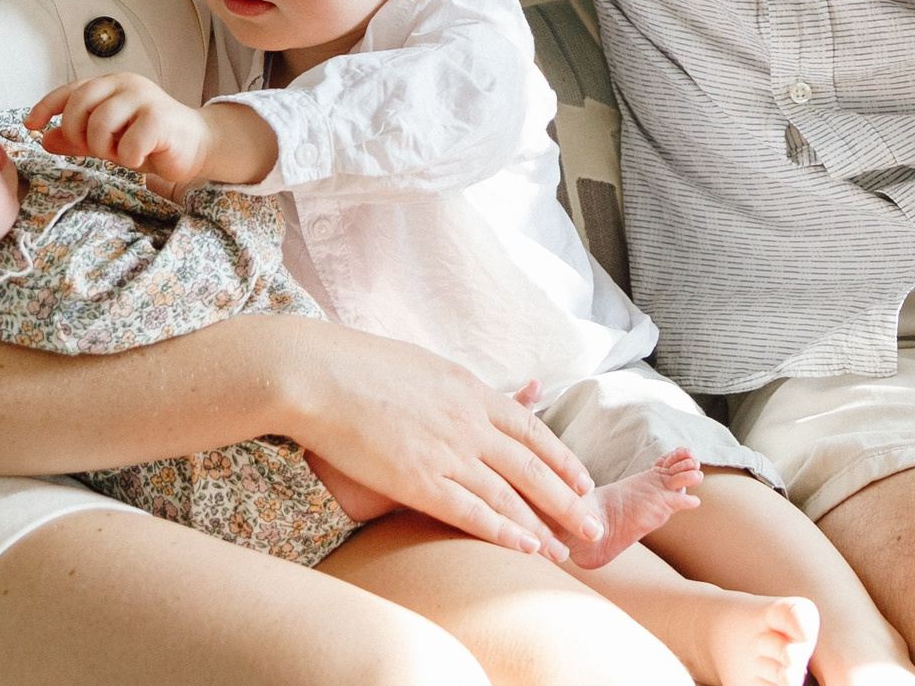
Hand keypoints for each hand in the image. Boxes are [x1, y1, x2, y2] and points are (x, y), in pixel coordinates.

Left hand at [29, 74, 213, 190]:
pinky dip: (128, 157)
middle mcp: (126, 85)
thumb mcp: (108, 139)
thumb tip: (45, 138)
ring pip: (100, 123)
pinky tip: (139, 157)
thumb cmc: (151, 140)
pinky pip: (127, 143)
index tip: (31, 124)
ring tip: (120, 153)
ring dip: (104, 147)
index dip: (47, 106)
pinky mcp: (160, 118)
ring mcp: (144, 99)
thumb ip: (79, 137)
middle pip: (81, 103)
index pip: (71, 90)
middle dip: (77, 133)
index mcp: (112, 84)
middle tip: (91, 148)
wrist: (196, 145)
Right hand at [281, 322, 603, 562]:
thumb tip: (470, 392)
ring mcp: (447, 452)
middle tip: (595, 526)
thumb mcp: (423, 364)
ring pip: (511, 495)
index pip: (532, 430)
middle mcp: (469, 422)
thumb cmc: (359, 365)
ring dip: (545, 525)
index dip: (563, 459)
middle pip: (534, 467)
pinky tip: (527, 549)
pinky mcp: (419, 480)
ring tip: (569, 549)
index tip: (584, 481)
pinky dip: (504, 533)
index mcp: (470, 389)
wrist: (319, 374)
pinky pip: (473, 513)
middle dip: (569, 499)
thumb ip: (455, 385)